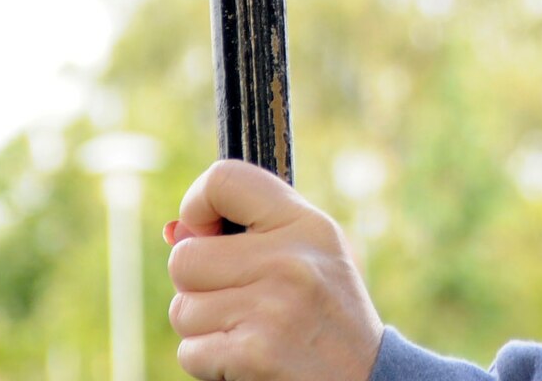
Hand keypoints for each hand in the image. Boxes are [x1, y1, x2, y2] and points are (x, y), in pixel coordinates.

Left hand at [165, 160, 385, 380]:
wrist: (366, 379)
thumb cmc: (326, 316)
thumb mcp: (307, 258)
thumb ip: (249, 236)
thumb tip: (175, 232)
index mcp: (305, 224)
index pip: (225, 180)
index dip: (197, 204)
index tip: (205, 232)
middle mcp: (290, 258)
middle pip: (185, 258)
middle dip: (195, 286)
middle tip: (234, 299)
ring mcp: (273, 306)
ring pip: (183, 310)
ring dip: (203, 329)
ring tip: (248, 331)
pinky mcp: (255, 352)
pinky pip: (190, 352)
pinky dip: (208, 362)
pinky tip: (246, 359)